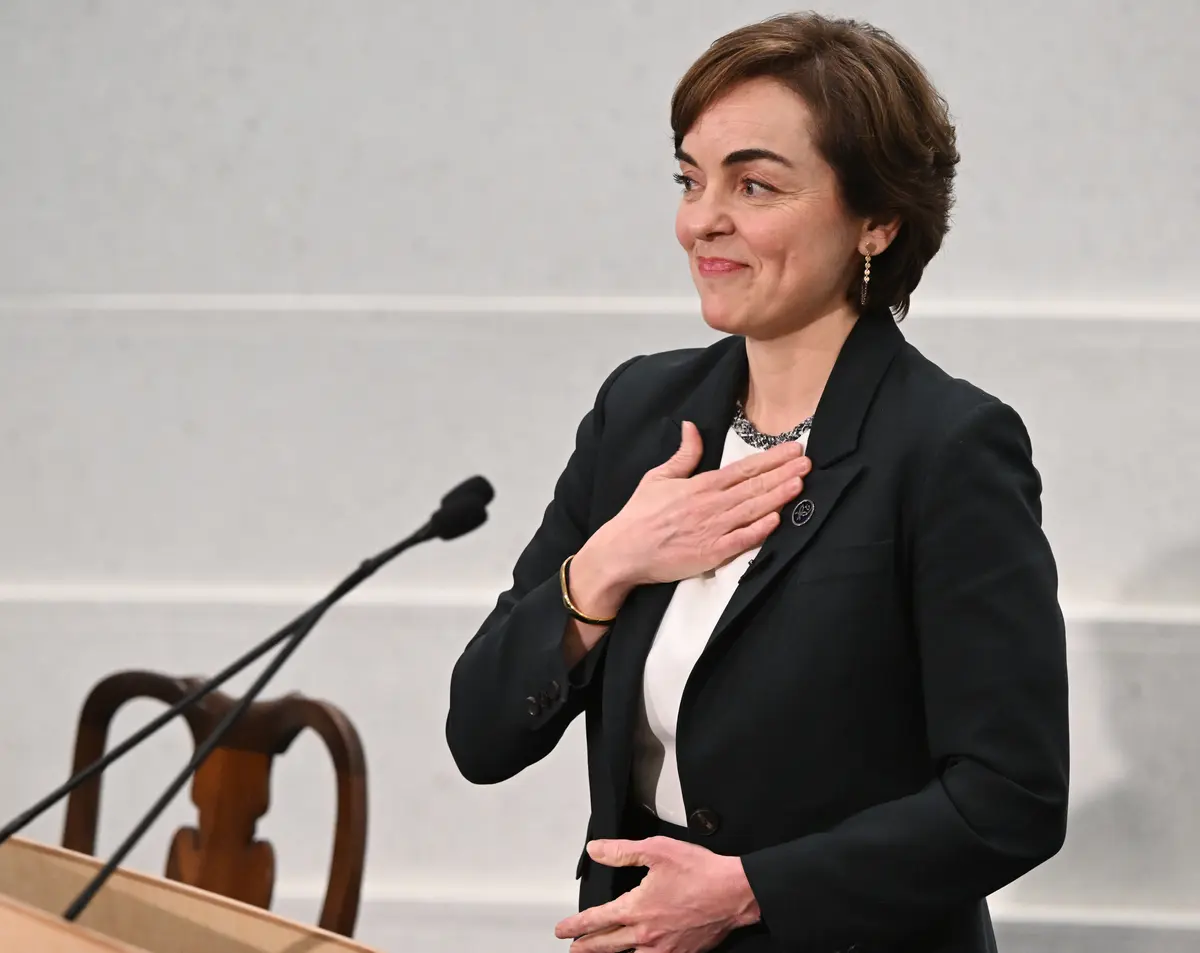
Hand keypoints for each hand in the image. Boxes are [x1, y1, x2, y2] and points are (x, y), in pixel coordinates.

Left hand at [554, 836, 759, 952]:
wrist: (735, 893)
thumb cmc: (700, 871)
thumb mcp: (657, 851)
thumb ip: (622, 851)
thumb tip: (596, 850)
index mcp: (638, 909)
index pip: (597, 919)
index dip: (576, 925)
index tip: (562, 930)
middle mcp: (647, 934)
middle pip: (607, 945)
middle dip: (587, 946)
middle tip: (573, 948)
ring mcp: (665, 948)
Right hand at [577, 421, 808, 597]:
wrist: (623, 551)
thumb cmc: (639, 515)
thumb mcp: (658, 477)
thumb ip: (683, 455)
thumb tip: (692, 427)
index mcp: (700, 486)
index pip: (742, 468)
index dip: (771, 458)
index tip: (793, 449)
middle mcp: (710, 505)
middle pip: (753, 486)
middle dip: (783, 473)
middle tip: (808, 462)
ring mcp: (712, 530)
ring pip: (752, 510)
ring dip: (778, 496)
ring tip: (800, 483)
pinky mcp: (710, 554)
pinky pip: (740, 541)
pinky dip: (759, 530)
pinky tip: (776, 519)